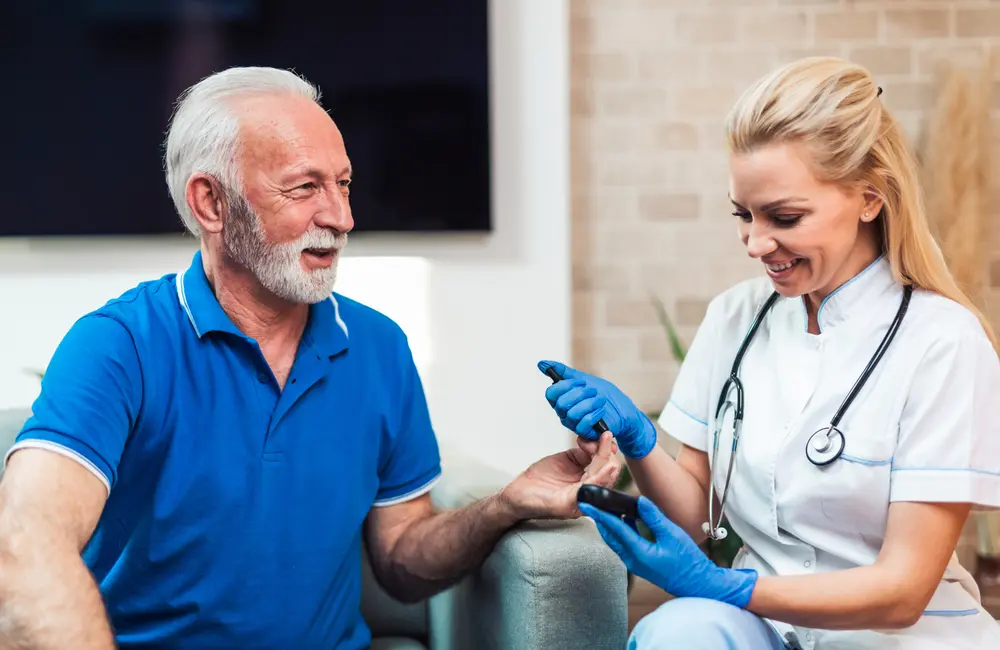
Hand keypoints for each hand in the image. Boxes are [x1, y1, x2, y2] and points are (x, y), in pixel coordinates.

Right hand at [499, 431, 621, 520]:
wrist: (517, 495)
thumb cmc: (534, 503)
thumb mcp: (559, 503)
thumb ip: (577, 497)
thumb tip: (595, 488)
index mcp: (587, 501)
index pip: (603, 484)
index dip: (607, 471)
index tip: (611, 460)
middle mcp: (588, 486)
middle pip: (606, 467)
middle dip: (606, 453)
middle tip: (601, 440)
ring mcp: (581, 472)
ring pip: (599, 457)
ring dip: (599, 445)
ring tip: (591, 438)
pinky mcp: (573, 460)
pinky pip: (587, 449)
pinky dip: (589, 441)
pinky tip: (583, 438)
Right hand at [537, 360, 656, 458]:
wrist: (624, 411)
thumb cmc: (605, 395)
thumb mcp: (585, 379)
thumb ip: (564, 372)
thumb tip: (542, 363)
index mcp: (562, 399)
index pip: (551, 393)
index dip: (565, 386)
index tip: (581, 381)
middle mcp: (564, 413)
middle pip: (561, 403)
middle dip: (580, 394)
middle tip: (593, 390)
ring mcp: (574, 424)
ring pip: (572, 414)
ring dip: (589, 404)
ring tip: (600, 400)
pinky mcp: (585, 433)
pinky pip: (582, 424)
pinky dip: (594, 414)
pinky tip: (601, 410)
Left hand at [579, 495, 756, 607]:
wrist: (698, 584)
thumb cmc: (688, 561)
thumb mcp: (672, 534)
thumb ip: (653, 517)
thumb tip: (639, 500)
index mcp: (638, 553)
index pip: (614, 529)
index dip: (599, 514)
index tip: (586, 503)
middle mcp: (632, 560)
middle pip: (610, 535)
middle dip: (600, 518)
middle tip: (593, 501)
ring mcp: (635, 563)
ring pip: (616, 540)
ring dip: (610, 524)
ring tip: (607, 506)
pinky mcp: (640, 563)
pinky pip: (625, 544)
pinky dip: (622, 530)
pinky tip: (627, 518)